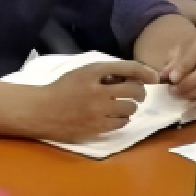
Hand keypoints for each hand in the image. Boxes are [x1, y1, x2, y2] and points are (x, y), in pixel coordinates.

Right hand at [21, 61, 156, 142]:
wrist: (41, 110)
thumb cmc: (63, 89)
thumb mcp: (82, 73)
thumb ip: (105, 73)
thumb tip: (135, 78)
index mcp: (92, 71)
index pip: (128, 68)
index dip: (146, 72)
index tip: (154, 78)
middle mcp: (97, 90)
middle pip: (135, 91)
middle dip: (140, 93)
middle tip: (135, 95)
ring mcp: (97, 110)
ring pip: (130, 108)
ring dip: (130, 107)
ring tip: (120, 106)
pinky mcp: (96, 127)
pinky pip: (122, 123)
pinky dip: (122, 119)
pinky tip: (114, 117)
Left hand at [161, 29, 195, 107]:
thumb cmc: (186, 50)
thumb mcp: (175, 51)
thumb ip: (171, 62)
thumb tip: (166, 76)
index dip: (183, 68)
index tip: (171, 79)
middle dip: (189, 83)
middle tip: (173, 90)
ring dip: (193, 93)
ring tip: (178, 95)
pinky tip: (189, 103)